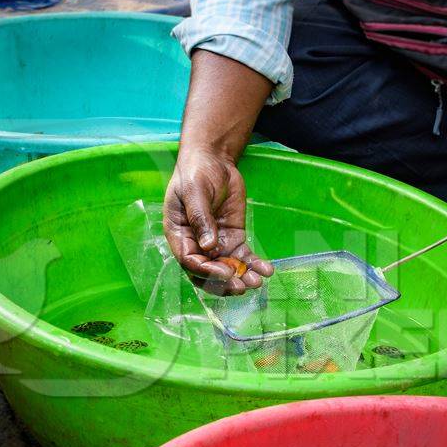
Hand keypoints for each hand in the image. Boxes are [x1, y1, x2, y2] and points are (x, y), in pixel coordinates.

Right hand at [163, 146, 272, 293]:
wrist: (213, 160)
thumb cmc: (196, 172)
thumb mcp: (194, 191)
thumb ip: (200, 217)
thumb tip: (208, 246)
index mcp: (179, 235)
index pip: (190, 261)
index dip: (206, 271)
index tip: (225, 273)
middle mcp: (196, 244)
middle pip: (207, 272)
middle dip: (224, 283)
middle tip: (242, 286)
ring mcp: (215, 244)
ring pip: (227, 269)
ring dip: (241, 278)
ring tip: (256, 282)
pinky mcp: (233, 238)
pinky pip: (243, 257)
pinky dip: (253, 265)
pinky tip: (266, 270)